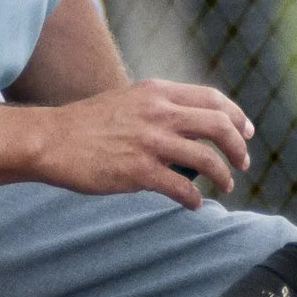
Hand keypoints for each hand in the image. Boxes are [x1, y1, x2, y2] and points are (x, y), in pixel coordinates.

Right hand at [36, 80, 252, 206]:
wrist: (50, 140)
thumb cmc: (88, 124)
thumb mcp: (129, 100)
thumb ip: (161, 107)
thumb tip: (192, 125)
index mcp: (158, 93)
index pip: (213, 99)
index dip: (237, 116)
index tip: (246, 132)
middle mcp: (159, 113)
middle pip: (220, 126)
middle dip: (238, 147)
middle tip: (243, 163)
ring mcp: (150, 143)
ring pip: (208, 160)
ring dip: (223, 176)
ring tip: (225, 186)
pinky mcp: (139, 172)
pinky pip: (182, 188)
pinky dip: (194, 199)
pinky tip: (193, 204)